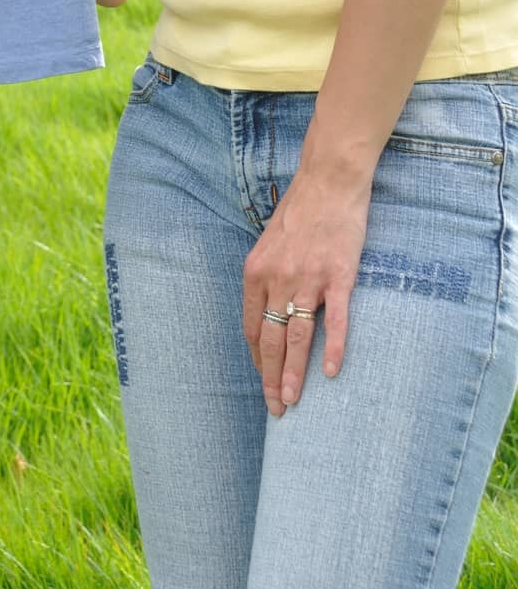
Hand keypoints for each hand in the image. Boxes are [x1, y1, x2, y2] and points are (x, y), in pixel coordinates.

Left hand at [242, 170, 369, 416]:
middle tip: (276, 408)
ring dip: (293, 373)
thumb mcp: (269, 242)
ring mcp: (307, 279)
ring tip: (293, 402)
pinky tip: (329, 373)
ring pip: (296, 336)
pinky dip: (332, 348)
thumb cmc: (300, 210)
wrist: (329, 180)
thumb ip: (267, 276)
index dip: (256, 359)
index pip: (250, 327)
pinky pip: (335, 320)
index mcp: (256, 271)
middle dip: (270, 378)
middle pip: (269, 339)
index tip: (263, 380)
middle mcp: (276, 278)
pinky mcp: (338, 276)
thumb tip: (268, 310)